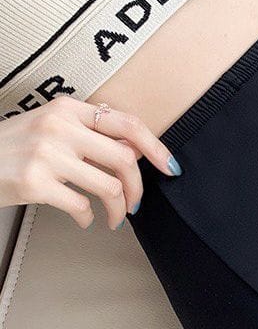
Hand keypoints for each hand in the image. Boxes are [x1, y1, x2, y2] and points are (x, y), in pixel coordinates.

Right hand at [0, 96, 179, 228]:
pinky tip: (85, 219)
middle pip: (124, 159)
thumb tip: (135, 151)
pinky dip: (89, 218)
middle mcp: (59, 126)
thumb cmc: (15, 147)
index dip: (156, 148)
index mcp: (69, 109)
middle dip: (138, 188)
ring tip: (114, 218)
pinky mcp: (34, 182)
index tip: (170, 167)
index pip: (127, 124)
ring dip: (119, 210)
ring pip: (109, 186)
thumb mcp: (53, 127)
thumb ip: (92, 134)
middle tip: (136, 204)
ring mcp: (46, 154)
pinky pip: (82, 206)